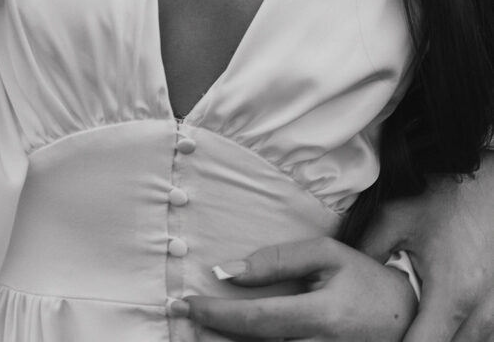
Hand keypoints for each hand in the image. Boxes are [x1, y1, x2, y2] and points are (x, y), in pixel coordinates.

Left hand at [177, 238, 415, 339]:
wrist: (406, 319)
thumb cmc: (363, 280)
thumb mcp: (327, 255)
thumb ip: (278, 260)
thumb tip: (228, 269)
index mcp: (321, 317)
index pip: (255, 321)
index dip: (215, 315)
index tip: (184, 303)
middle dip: (212, 339)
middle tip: (182, 323)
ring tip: (202, 333)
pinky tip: (233, 340)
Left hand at [360, 155, 493, 341]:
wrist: (489, 185)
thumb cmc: (444, 198)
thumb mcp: (396, 218)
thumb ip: (367, 250)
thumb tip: (339, 277)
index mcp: (454, 294)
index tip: (377, 337)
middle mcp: (483, 312)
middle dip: (417, 341)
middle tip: (390, 328)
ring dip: (440, 337)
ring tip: (414, 321)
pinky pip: (481, 336)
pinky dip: (459, 332)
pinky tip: (436, 316)